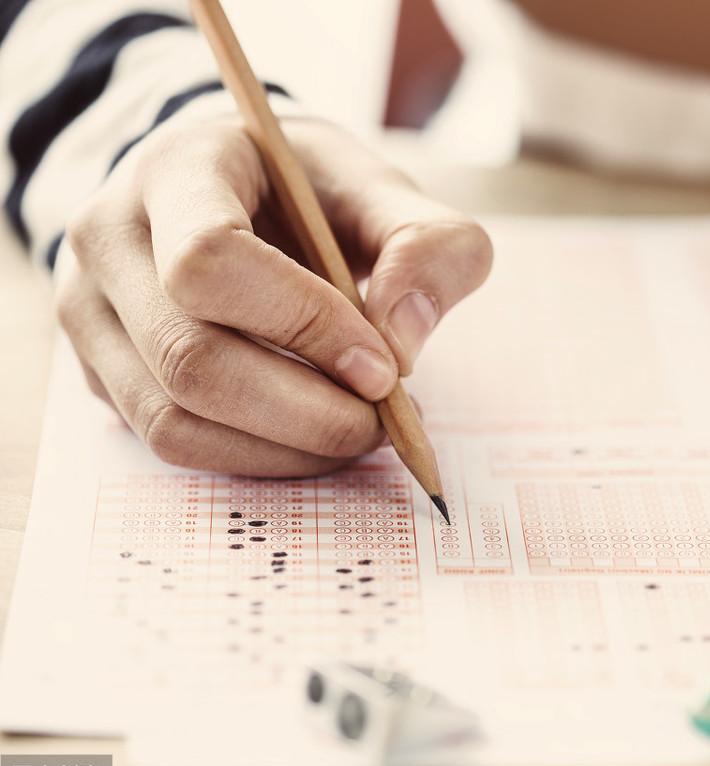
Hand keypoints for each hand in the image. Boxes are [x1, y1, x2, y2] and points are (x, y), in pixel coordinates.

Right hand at [56, 114, 490, 475]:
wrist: (236, 192)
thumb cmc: (311, 193)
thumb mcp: (383, 191)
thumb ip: (427, 244)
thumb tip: (403, 343)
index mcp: (176, 169)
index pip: (208, 259)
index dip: (303, 325)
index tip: (384, 367)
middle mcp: (109, 238)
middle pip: (189, 356)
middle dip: (307, 410)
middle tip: (387, 420)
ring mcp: (89, 311)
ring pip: (174, 418)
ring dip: (286, 447)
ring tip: (360, 432)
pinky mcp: (100, 371)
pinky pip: (172, 442)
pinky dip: (257, 457)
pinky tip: (313, 438)